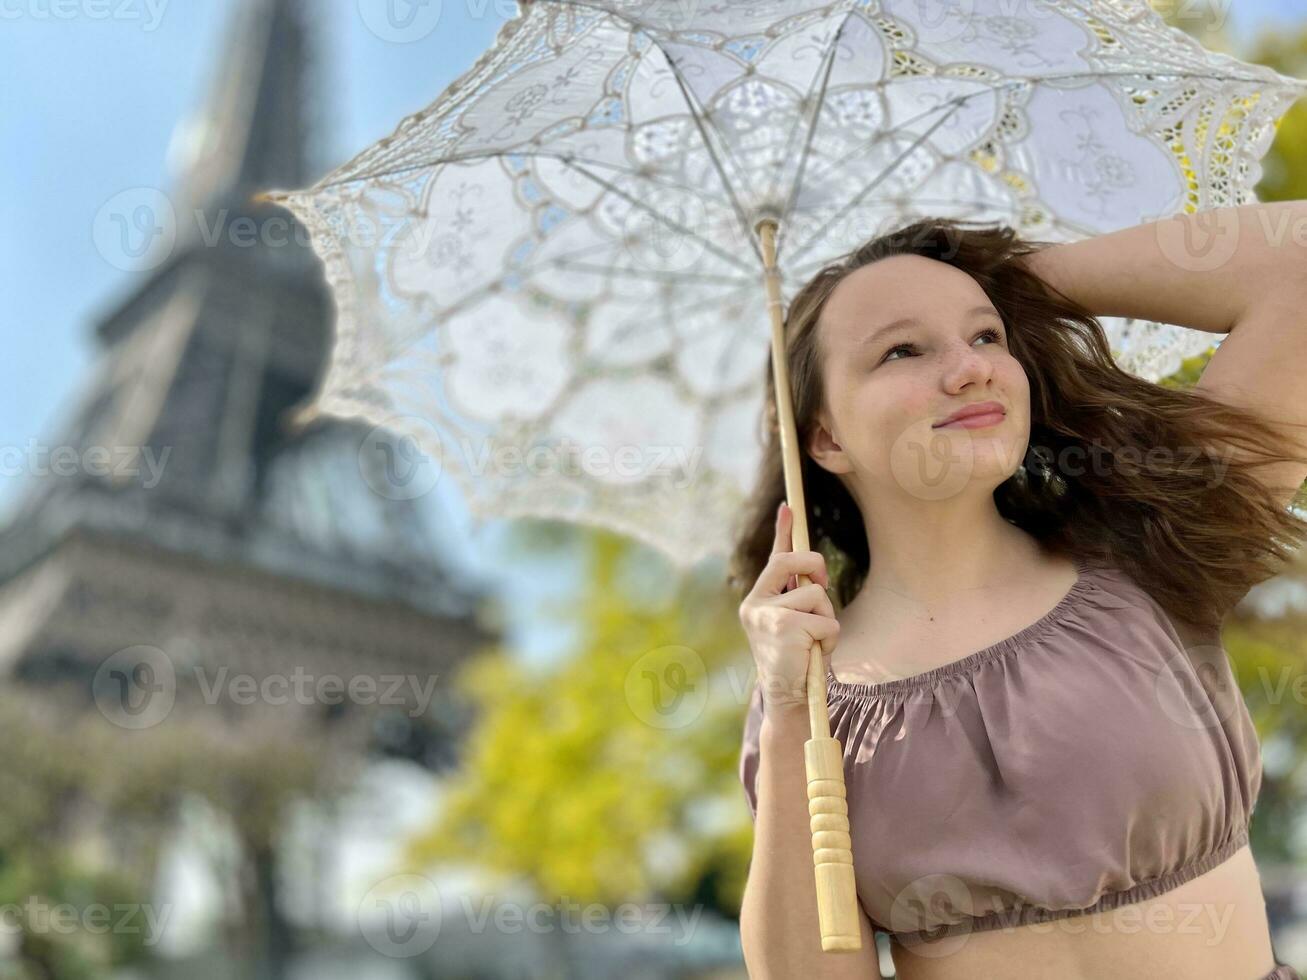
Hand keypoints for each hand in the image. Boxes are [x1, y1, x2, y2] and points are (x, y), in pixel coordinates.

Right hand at [737, 502, 839, 706]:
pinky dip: (829, 639)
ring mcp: (768, 615)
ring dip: (826, 619)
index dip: (783, 531)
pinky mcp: (785, 629)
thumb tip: (812, 572)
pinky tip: (814, 654)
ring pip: (817, 596)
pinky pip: (826, 622)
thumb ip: (796, 598)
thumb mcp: (793, 624)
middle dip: (816, 568)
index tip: (789, 506)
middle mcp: (756, 603)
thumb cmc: (795, 660)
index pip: (773, 557)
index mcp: (758, 599)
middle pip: (793, 561)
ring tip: (814, 642)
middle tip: (822, 589)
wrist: (787, 698)